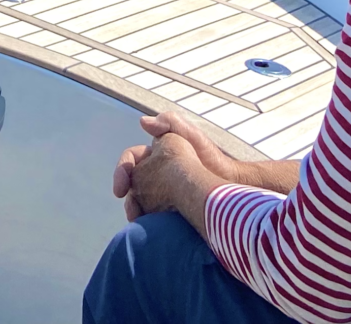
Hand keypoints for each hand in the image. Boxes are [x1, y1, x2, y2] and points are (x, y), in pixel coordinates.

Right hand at [111, 109, 232, 223]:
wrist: (230, 184)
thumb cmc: (212, 158)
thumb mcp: (192, 136)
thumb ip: (171, 123)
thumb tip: (143, 122)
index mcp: (154, 156)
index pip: (130, 161)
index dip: (121, 173)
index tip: (120, 190)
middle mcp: (154, 173)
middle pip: (132, 186)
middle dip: (128, 199)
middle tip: (131, 214)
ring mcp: (161, 193)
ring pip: (140, 202)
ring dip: (136, 212)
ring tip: (141, 224)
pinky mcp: (169, 209)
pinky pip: (152, 215)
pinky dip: (149, 221)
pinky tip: (153, 229)